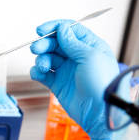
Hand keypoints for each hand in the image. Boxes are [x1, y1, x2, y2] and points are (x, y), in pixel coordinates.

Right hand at [30, 20, 118, 139]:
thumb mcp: (90, 56)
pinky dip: (37, 72)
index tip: (41, 30)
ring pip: (48, 58)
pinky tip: (38, 73)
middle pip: (56, 43)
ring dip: (41, 59)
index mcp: (89, 47)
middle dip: (44, 44)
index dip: (55, 28)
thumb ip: (72, 42)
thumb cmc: (102, 83)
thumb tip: (62, 29)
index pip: (69, 30)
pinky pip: (43, 74)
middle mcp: (77, 57)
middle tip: (36, 48)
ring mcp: (67, 70)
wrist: (99, 111)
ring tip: (42, 66)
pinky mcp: (58, 84)